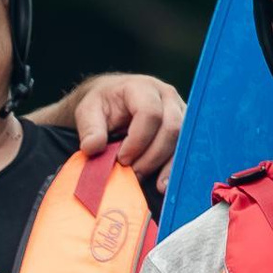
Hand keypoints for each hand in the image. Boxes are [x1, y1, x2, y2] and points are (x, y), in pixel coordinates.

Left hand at [67, 73, 184, 183]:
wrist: (112, 100)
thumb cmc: (102, 105)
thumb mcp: (88, 111)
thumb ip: (90, 129)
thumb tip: (92, 148)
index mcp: (142, 88)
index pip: (150, 113)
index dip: (137, 141)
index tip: (121, 159)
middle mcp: (166, 96)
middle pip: (171, 128)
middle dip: (151, 156)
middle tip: (132, 172)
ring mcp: (178, 111)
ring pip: (182, 140)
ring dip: (164, 165)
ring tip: (145, 180)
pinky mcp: (182, 128)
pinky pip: (184, 150)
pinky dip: (173, 169)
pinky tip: (162, 184)